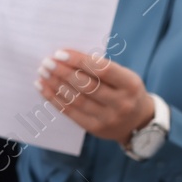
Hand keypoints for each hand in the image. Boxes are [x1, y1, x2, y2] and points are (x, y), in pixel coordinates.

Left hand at [36, 49, 152, 142]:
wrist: (139, 122)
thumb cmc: (126, 91)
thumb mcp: (124, 77)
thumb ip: (102, 68)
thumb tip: (68, 58)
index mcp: (130, 85)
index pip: (102, 70)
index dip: (79, 61)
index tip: (60, 53)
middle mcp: (121, 103)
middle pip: (86, 86)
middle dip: (63, 72)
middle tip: (47, 62)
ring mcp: (108, 118)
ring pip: (76, 99)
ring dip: (55, 84)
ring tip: (42, 73)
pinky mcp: (95, 129)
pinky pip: (70, 112)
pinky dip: (54, 99)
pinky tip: (43, 88)